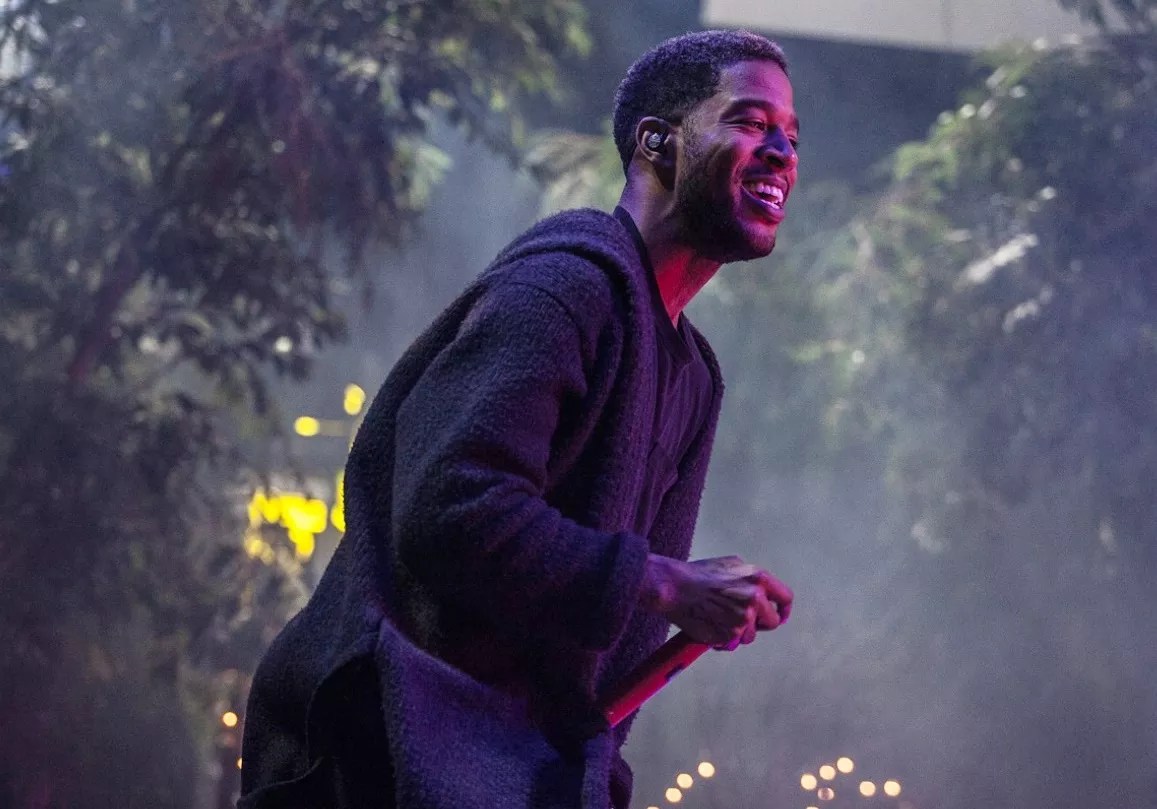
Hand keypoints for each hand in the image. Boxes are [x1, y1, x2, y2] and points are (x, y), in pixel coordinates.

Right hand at [639, 554, 792, 649]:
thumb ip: (752, 580)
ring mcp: (744, 618)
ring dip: (738, 633)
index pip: (786, 599)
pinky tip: (709, 626)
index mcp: (759, 578)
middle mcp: (755, 598)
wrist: (674, 586)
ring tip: (717, 620)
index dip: (783, 611)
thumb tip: (764, 593)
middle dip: (759, 624)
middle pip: (772, 622)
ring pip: (750, 636)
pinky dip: (722, 640)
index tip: (778, 617)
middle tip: (740, 620)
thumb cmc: (698, 575)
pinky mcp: (730, 634)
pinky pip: (732, 644)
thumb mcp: (732, 565)